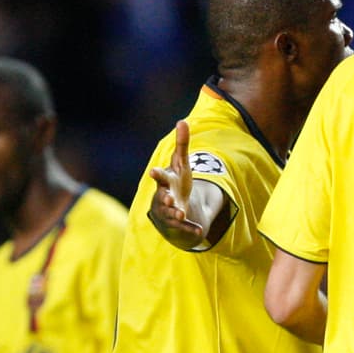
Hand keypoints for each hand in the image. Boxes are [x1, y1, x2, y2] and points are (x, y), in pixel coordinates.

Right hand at [148, 121, 203, 246]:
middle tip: (170, 198)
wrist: (173, 207)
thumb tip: (182, 121)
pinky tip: (200, 231)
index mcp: (165, 182)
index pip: (160, 177)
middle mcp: (164, 197)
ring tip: (182, 214)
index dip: (157, 174)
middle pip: (162, 198)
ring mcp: (169, 212)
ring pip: (170, 214)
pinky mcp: (178, 224)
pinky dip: (191, 229)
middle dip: (166, 198)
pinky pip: (183, 228)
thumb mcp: (181, 164)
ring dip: (175, 214)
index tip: (153, 171)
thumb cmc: (176, 182)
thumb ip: (182, 144)